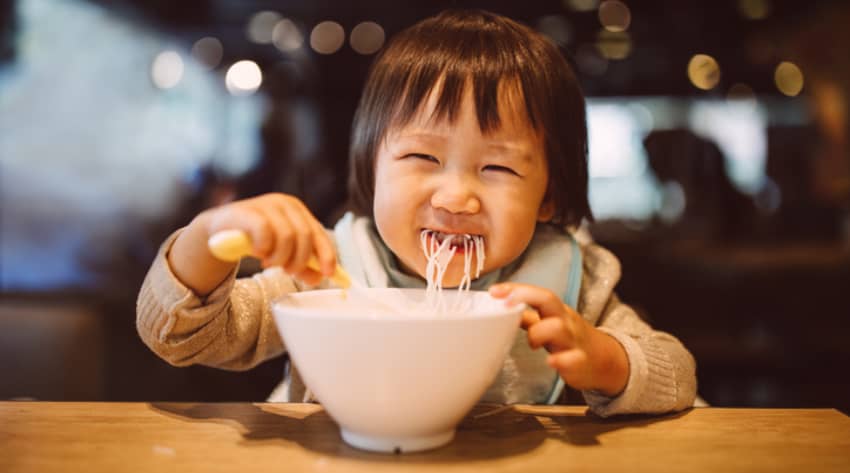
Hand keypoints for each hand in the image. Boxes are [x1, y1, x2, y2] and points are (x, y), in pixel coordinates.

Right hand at [170, 193, 335, 294]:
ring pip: (287, 237)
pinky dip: (265, 248)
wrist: (219, 231)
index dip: (326, 255)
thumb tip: (320, 278)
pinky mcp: (247, 212)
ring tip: (269, 263)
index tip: (328, 274)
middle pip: (305, 237)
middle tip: (287, 271)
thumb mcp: (281, 252)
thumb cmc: (255, 239)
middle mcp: (284, 204)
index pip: (319, 233)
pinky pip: (265, 232)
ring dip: (280, 257)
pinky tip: (259, 253)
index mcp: (298, 211)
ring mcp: (265, 205)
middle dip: (299, 260)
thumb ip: (301, 265)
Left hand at [489, 283, 628, 396]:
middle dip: (524, 297)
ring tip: (532, 345)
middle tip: (504, 304)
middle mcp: (565, 321)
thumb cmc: (571, 340)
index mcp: (556, 311)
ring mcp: (574, 341)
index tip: (494, 291)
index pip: (537, 293)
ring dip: (538, 334)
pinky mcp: (580, 362)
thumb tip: (502, 309)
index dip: (516, 289)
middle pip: (549, 300)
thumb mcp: (551, 324)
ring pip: (558, 328)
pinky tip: (551, 362)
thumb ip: (527, 317)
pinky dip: (560, 360)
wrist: (605, 361)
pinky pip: (571, 359)